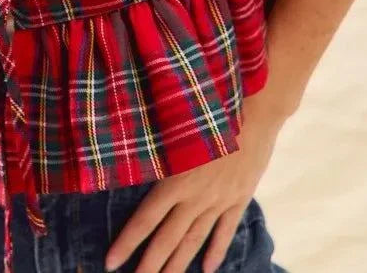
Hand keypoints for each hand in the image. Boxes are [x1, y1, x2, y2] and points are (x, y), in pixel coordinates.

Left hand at [104, 88, 287, 272]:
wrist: (255, 109)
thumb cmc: (209, 109)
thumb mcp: (175, 126)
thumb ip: (155, 148)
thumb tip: (128, 157)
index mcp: (175, 178)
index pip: (145, 219)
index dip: (127, 242)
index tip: (111, 262)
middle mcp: (196, 196)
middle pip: (168, 238)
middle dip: (150, 264)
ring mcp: (219, 200)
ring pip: (194, 240)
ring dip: (178, 264)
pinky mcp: (239, 197)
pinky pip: (225, 230)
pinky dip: (215, 250)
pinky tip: (206, 269)